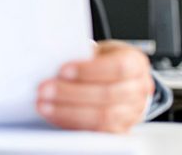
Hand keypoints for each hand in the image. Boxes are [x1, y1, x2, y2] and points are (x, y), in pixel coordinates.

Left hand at [36, 40, 154, 132]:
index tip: (62, 70)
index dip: (89, 70)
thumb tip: (51, 59)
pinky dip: (71, 123)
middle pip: (107, 94)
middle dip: (71, 93)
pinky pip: (96, 131)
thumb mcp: (98, 50)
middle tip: (43, 89)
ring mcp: (132, 112)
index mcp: (135, 63)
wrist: (117, 81)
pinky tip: (53, 116)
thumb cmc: (103, 62)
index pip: (118, 67)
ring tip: (43, 104)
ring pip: (102, 116)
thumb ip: (81, 54)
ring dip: (67, 111)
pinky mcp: (119, 129)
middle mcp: (138, 89)